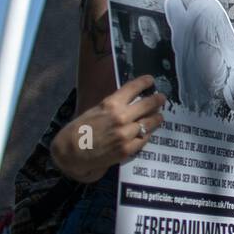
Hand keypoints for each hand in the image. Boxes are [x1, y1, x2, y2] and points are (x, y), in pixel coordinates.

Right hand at [50, 75, 165, 181]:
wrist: (71, 153)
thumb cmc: (79, 129)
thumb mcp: (95, 110)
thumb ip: (114, 105)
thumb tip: (130, 100)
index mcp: (110, 104)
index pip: (133, 88)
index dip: (144, 82)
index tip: (150, 80)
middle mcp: (121, 117)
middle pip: (148, 104)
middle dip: (157, 100)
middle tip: (162, 98)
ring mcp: (126, 134)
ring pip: (150, 122)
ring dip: (156, 118)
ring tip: (159, 116)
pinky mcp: (128, 149)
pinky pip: (144, 139)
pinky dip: (147, 134)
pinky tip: (147, 132)